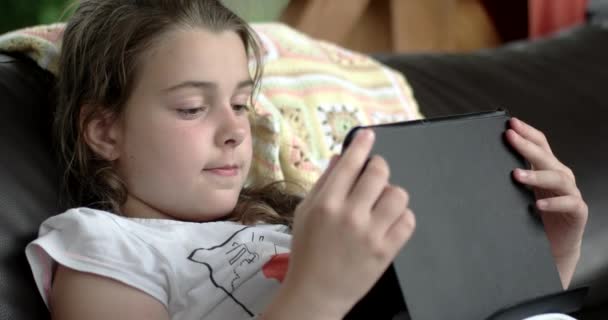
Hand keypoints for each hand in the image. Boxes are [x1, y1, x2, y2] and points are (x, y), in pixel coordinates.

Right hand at [268, 129, 414, 318]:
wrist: (316, 293)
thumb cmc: (307, 251)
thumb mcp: (305, 212)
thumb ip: (323, 183)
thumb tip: (340, 158)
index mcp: (326, 203)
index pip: (350, 163)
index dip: (362, 144)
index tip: (368, 135)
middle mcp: (350, 215)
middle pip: (379, 173)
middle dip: (378, 167)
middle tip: (373, 174)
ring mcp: (371, 234)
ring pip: (398, 194)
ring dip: (391, 193)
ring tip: (381, 203)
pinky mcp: (386, 251)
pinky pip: (408, 220)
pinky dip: (401, 216)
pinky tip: (388, 221)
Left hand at [506, 118, 587, 288]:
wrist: (555, 246)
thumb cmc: (535, 217)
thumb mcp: (520, 193)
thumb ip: (513, 177)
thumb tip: (483, 163)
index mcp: (547, 168)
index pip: (540, 144)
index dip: (526, 132)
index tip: (510, 124)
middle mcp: (560, 176)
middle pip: (545, 156)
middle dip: (526, 145)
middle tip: (510, 137)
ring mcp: (570, 193)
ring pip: (557, 178)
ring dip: (536, 175)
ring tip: (516, 174)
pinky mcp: (577, 211)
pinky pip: (568, 203)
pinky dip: (554, 203)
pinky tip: (539, 204)